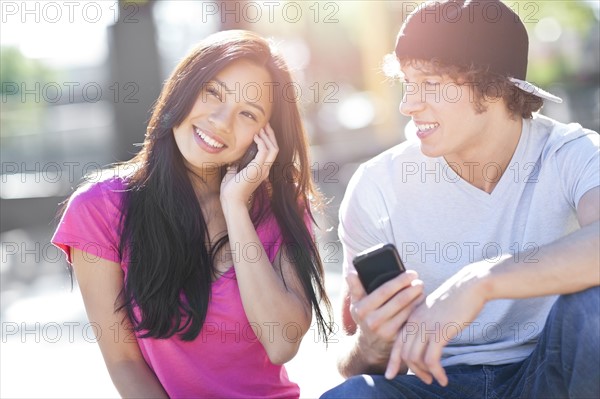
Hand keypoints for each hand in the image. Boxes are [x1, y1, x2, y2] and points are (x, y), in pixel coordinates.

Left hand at [220, 124, 277, 209]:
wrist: (231, 200)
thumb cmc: (231, 189)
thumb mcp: (235, 172)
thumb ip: (238, 164)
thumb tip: (236, 156)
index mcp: (261, 171)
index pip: (271, 153)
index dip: (268, 140)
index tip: (262, 130)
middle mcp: (265, 170)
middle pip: (275, 148)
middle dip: (271, 135)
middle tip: (266, 125)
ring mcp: (263, 170)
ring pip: (273, 148)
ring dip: (268, 136)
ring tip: (262, 128)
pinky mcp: (257, 169)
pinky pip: (264, 151)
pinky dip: (261, 142)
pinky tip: (255, 136)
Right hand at [348, 271, 423, 369]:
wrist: (370, 346)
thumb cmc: (365, 317)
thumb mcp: (356, 304)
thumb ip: (354, 287)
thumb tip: (350, 271)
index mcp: (362, 309)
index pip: (384, 291)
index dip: (400, 281)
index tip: (412, 273)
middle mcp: (373, 321)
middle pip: (399, 301)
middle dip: (412, 289)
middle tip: (420, 281)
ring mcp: (386, 332)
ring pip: (408, 311)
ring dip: (417, 299)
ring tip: (422, 291)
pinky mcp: (397, 339)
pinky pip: (411, 321)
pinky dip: (418, 311)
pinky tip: (422, 303)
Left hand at [385, 263, 490, 385]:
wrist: (469, 286)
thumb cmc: (456, 299)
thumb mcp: (434, 311)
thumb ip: (426, 324)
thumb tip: (427, 341)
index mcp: (412, 316)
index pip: (397, 342)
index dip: (393, 360)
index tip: (390, 375)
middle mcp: (415, 322)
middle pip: (405, 354)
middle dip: (413, 371)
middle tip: (425, 380)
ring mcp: (426, 327)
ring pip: (416, 359)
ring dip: (424, 374)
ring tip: (434, 380)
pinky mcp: (439, 332)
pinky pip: (432, 359)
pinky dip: (436, 372)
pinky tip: (443, 379)